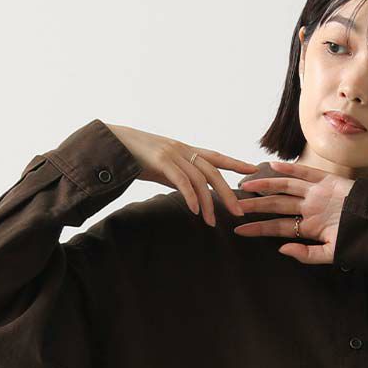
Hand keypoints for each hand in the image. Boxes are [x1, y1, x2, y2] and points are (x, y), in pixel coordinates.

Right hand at [103, 124, 259, 226]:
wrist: (113, 144)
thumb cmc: (137, 158)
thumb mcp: (163, 167)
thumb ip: (179, 177)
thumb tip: (192, 194)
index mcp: (186, 150)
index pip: (217, 157)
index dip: (236, 163)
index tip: (254, 169)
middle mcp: (183, 150)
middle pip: (214, 172)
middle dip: (228, 193)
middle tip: (239, 212)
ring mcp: (173, 154)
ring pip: (200, 179)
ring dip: (208, 203)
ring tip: (212, 222)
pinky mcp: (161, 161)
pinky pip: (182, 181)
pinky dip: (191, 197)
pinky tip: (195, 211)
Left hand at [230, 160, 355, 263]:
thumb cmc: (358, 242)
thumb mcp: (332, 254)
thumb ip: (307, 254)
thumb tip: (282, 249)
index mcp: (309, 227)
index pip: (277, 226)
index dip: (257, 228)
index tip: (238, 230)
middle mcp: (310, 208)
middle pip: (276, 205)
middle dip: (254, 206)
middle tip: (233, 205)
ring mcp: (318, 194)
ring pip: (285, 188)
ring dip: (265, 186)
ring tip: (245, 186)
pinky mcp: (328, 181)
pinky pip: (305, 173)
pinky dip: (289, 169)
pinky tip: (271, 166)